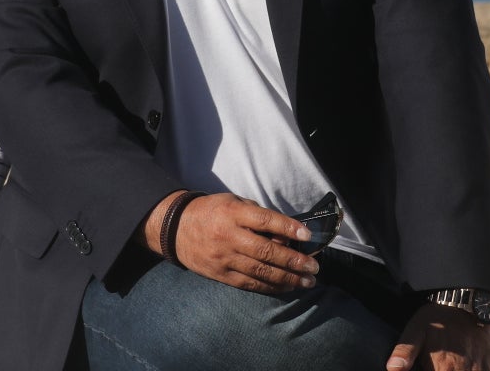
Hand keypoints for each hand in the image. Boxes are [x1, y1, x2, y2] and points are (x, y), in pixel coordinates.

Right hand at [154, 191, 320, 293]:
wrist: (176, 228)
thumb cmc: (212, 211)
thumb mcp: (233, 202)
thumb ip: (258, 215)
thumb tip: (287, 232)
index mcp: (232, 213)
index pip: (265, 221)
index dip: (288, 228)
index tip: (307, 235)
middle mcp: (228, 236)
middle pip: (266, 252)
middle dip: (294, 261)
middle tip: (314, 267)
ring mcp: (224, 258)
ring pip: (260, 272)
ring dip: (287, 278)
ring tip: (307, 281)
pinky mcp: (221, 275)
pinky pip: (249, 283)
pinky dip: (270, 287)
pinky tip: (286, 287)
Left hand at [386, 302, 489, 370]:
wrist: (467, 300)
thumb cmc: (439, 317)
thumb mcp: (416, 329)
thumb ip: (405, 351)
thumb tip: (392, 368)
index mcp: (443, 369)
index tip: (426, 366)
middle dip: (441, 370)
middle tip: (439, 362)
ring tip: (449, 362)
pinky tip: (464, 364)